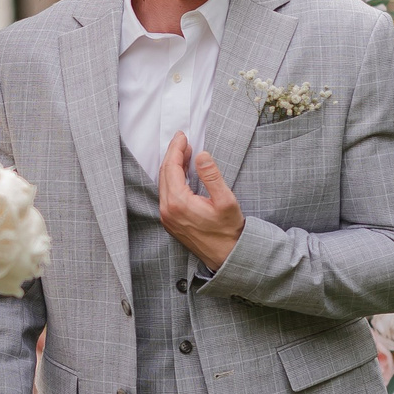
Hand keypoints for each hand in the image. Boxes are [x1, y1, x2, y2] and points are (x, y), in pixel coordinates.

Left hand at [158, 133, 243, 271]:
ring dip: (172, 167)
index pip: (171, 168)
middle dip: (173, 155)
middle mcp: (167, 210)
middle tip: (183, 141)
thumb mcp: (226, 201)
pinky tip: (182, 174)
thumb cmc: (229, 231)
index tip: (182, 136)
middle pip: (164, 174)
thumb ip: (212, 177)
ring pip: (164, 184)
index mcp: (178, 203)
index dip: (176, 149)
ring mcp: (167, 217)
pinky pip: (166, 194)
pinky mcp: (170, 222)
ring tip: (184, 153)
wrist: (227, 257)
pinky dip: (172, 180)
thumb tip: (202, 155)